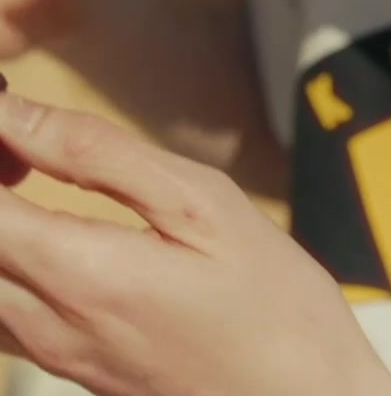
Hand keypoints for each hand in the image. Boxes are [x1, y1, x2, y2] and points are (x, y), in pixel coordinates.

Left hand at [0, 92, 390, 395]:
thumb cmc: (272, 302)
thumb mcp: (201, 203)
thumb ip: (100, 156)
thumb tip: (19, 117)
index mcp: (80, 275)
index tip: (13, 111)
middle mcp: (49, 327)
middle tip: (25, 138)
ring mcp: (58, 357)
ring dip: (2, 222)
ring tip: (32, 171)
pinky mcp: (75, 371)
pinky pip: (7, 312)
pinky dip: (11, 258)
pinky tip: (53, 226)